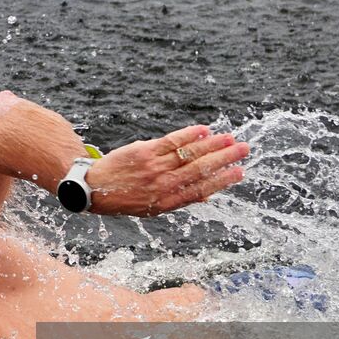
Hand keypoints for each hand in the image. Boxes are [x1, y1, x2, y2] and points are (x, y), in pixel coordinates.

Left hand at [88, 126, 248, 216]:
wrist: (94, 189)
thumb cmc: (126, 198)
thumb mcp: (153, 208)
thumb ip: (180, 199)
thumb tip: (208, 194)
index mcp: (168, 202)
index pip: (202, 189)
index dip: (223, 180)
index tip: (240, 172)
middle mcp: (163, 185)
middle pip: (200, 169)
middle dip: (224, 159)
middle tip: (244, 149)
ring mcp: (154, 167)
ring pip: (189, 154)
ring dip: (212, 145)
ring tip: (230, 138)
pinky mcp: (144, 151)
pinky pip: (170, 141)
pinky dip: (188, 135)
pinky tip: (203, 130)